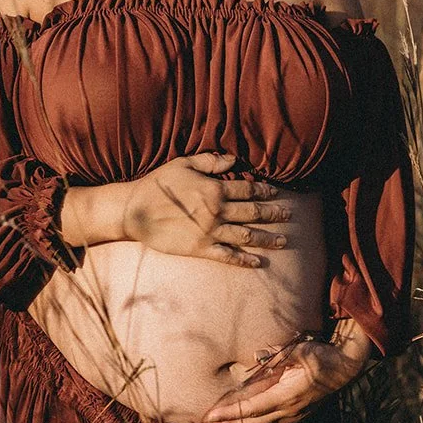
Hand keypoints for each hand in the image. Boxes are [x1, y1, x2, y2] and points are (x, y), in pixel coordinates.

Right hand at [118, 152, 291, 268]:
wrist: (135, 210)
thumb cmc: (157, 184)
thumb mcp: (183, 164)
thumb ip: (210, 161)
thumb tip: (233, 160)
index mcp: (214, 189)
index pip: (246, 189)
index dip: (264, 189)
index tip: (275, 192)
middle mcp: (217, 211)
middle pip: (252, 212)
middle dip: (272, 213)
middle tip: (288, 214)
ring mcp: (210, 232)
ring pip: (246, 235)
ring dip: (266, 238)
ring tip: (282, 240)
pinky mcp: (200, 248)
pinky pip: (227, 256)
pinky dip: (243, 260)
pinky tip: (257, 262)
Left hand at [196, 327, 372, 422]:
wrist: (344, 368)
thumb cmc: (320, 356)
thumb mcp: (299, 350)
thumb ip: (278, 355)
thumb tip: (256, 356)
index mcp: (285, 396)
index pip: (250, 409)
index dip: (228, 415)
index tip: (208, 418)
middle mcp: (287, 413)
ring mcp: (292, 420)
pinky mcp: (295, 421)